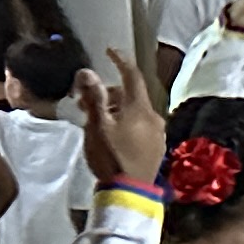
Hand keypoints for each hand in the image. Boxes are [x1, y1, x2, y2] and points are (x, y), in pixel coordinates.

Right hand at [77, 51, 168, 182]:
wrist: (129, 192)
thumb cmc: (111, 156)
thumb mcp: (97, 125)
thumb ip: (93, 97)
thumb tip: (87, 71)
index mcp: (140, 108)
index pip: (133, 75)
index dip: (121, 60)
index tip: (109, 51)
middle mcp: (154, 117)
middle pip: (131, 95)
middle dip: (108, 92)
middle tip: (84, 100)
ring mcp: (158, 134)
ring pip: (135, 111)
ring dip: (115, 108)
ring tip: (94, 119)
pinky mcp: (156, 148)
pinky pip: (140, 126)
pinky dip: (125, 121)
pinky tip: (111, 133)